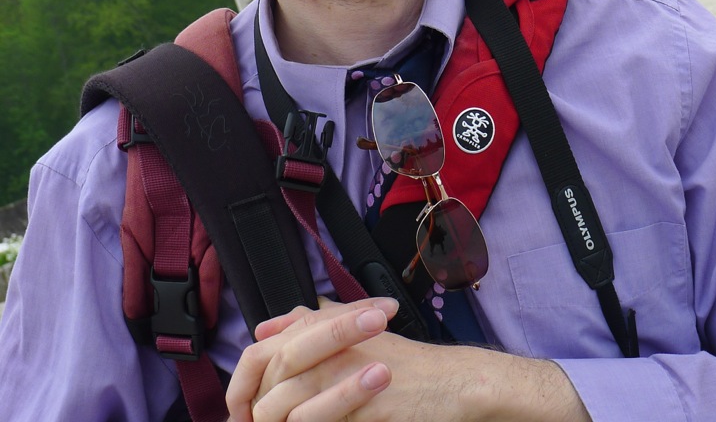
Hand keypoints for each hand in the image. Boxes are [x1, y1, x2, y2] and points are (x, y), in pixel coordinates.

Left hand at [226, 296, 589, 421]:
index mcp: (323, 328)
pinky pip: (315, 420)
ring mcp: (343, 374)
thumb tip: (265, 327)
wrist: (453, 382)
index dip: (242, 386)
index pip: (259, 353)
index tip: (241, 411)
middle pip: (265, 378)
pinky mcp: (361, 402)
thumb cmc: (405, 364)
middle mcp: (328, 345)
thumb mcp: (356, 331)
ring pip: (281, 406)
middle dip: (253, 410)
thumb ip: (312, 323)